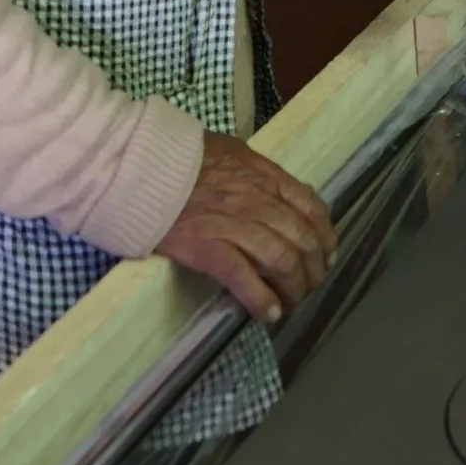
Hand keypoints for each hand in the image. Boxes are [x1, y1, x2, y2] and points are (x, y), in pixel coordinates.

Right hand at [153, 132, 334, 323]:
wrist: (139, 165)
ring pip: (282, 261)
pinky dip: (261, 299)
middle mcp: (256, 200)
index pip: (311, 208)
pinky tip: (269, 313)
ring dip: (293, 289)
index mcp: (264, 176)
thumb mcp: (231, 151)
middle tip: (308, 287)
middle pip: (302, 240)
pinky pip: (244, 278)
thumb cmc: (180, 158)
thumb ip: (259, 172)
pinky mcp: (207, 246)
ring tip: (290, 304)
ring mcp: (233, 224)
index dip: (325, 237)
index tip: (326, 255)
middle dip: (313, 270)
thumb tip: (284, 192)